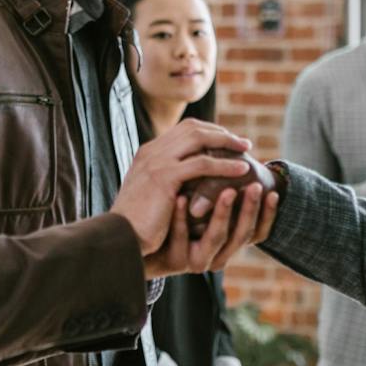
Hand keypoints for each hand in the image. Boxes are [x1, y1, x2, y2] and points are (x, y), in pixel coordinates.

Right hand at [114, 119, 255, 255]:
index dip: (208, 133)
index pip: (183, 130)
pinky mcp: (165, 177)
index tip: (227, 142)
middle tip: (243, 143)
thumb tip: (188, 183)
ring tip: (246, 151)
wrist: (119, 237)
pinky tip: (241, 170)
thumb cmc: (136, 224)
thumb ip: (165, 182)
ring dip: (226, 143)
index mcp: (148, 153)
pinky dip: (225, 164)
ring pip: (199, 139)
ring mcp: (157, 161)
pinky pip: (202, 164)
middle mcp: (152, 151)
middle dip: (221, 133)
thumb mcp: (149, 195)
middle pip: (193, 128)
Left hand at [143, 181, 279, 278]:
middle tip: (255, 186)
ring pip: (217, 238)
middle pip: (242, 235)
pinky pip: (183, 239)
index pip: (258, 233)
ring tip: (227, 190)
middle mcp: (218, 256)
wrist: (143, 240)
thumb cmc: (182, 212)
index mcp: (230, 244)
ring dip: (224, 212)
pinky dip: (184, 218)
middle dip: (250, 209)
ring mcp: (196, 260)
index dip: (268, 214)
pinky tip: (181, 199)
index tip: (272, 192)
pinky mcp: (175, 262)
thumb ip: (227, 187)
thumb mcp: (208, 200)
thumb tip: (251, 156)